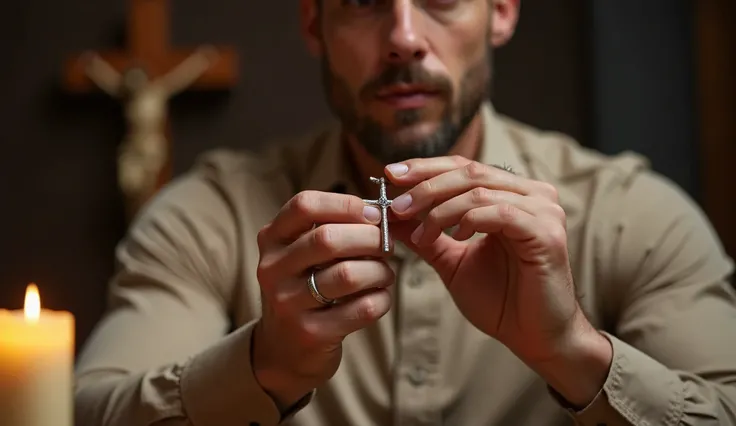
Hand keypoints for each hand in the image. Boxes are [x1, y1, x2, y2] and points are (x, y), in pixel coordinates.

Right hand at [252, 191, 394, 409]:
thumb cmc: (304, 288)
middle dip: (369, 238)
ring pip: (348, 275)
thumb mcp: (301, 254)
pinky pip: (361, 308)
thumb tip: (376, 213)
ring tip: (384, 273)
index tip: (372, 214)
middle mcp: (273, 269)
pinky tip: (379, 297)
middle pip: (328, 239)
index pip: (304, 205)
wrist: (282, 351)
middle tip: (386, 246)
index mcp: (272, 240)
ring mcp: (288, 303)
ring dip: (379, 270)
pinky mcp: (310, 333)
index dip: (344, 204)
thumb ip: (330, 228)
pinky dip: (381, 299)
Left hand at [386, 157, 611, 404]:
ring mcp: (543, 210)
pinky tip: (454, 238)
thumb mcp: (451, 260)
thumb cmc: (500, 300)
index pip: (464, 167)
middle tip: (396, 207)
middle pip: (469, 172)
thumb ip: (425, 234)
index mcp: (512, 194)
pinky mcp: (546, 232)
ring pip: (479, 191)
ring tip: (420, 235)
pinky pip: (499, 213)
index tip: (390, 175)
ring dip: (440, 211)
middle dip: (426, 188)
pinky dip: (468, 221)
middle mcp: (532, 194)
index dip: (426, 168)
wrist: (534, 337)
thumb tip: (388, 213)